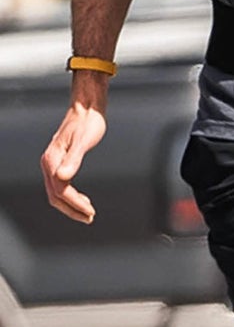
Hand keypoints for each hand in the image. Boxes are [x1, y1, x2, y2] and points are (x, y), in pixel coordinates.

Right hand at [40, 103, 107, 222]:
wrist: (86, 109)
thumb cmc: (88, 123)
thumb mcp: (83, 141)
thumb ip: (73, 159)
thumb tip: (63, 178)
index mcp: (52, 161)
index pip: (61, 190)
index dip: (75, 204)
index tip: (91, 213)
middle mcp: (49, 163)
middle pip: (55, 195)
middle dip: (72, 209)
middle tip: (90, 218)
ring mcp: (53, 163)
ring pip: (57, 192)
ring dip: (71, 205)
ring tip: (88, 213)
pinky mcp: (60, 161)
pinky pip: (60, 185)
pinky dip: (71, 196)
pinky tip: (84, 199)